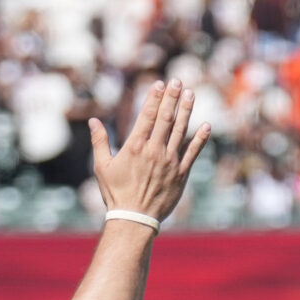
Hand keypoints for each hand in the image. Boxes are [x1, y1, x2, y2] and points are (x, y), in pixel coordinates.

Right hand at [91, 79, 209, 224]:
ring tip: (191, 94)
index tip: (160, 83)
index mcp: (135, 146)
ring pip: (180, 131)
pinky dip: (200, 138)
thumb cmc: (116, 193)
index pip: (147, 115)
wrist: (135, 218)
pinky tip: (206, 125)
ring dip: (186, 111)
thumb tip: (93, 121)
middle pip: (166, 118)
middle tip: (178, 81)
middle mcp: (154, 150)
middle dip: (172, 98)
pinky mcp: (181, 174)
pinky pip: (192, 152)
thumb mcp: (102, 167)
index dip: (154, 97)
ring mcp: (169, 161)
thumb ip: (100, 141)